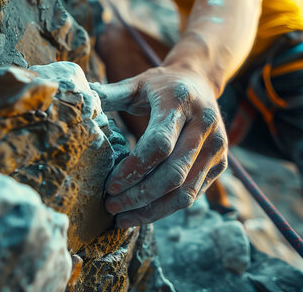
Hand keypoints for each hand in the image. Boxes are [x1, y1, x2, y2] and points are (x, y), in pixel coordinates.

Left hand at [90, 66, 227, 227]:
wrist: (199, 83)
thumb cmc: (161, 87)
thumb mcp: (136, 84)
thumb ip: (110, 94)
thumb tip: (81, 99)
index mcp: (180, 102)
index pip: (160, 144)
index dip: (134, 169)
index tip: (110, 185)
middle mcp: (204, 125)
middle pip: (174, 173)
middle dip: (140, 196)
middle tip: (111, 206)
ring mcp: (216, 146)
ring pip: (186, 191)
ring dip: (153, 211)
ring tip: (124, 219)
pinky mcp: (221, 163)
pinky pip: (193, 193)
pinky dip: (167, 208)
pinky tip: (144, 212)